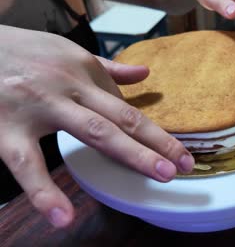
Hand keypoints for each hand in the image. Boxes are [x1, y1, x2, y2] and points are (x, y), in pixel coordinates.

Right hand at [0, 25, 194, 227]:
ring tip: (159, 176)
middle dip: (157, 142)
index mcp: (85, 71)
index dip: (154, 131)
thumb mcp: (70, 51)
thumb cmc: (25, 51)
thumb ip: (109, 66)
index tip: (179, 151)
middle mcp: (71, 87)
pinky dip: (44, 191)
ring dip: (130, 154)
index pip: (126, 107)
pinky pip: (28, 163)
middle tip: (184, 164)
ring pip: (92, 132)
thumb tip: (144, 73)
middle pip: (122, 117)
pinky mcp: (8, 129)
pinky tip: (63, 216)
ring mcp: (42, 107)